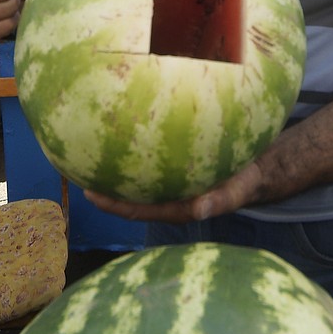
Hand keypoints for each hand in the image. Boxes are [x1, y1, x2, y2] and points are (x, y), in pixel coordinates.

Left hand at [83, 159, 268, 224]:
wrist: (257, 166)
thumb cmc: (244, 180)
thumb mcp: (235, 190)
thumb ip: (219, 200)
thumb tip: (200, 210)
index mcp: (176, 207)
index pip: (138, 208)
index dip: (113, 204)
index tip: (91, 194)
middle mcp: (167, 194)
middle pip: (128, 193)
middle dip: (102, 185)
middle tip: (74, 169)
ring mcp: (169, 179)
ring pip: (135, 174)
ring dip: (112, 165)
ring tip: (85, 146)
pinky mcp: (174, 163)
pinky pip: (148, 155)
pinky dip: (133, 145)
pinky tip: (121, 123)